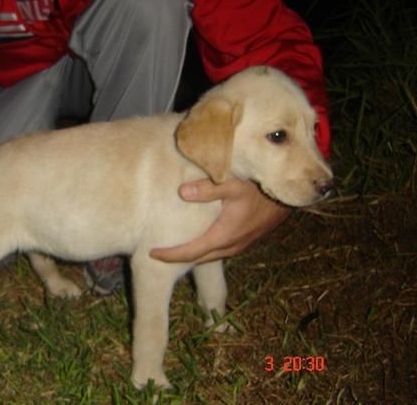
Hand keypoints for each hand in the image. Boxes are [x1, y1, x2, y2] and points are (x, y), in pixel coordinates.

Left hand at [150, 178, 289, 262]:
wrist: (291, 196)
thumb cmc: (262, 188)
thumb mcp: (234, 184)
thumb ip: (208, 188)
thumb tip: (182, 192)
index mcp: (223, 236)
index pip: (190, 252)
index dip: (170, 255)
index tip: (151, 253)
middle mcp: (231, 245)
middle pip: (198, 258)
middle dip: (178, 258)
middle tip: (157, 252)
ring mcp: (240, 244)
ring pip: (210, 255)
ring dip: (192, 254)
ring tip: (174, 247)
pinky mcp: (245, 239)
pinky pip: (220, 250)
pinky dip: (205, 248)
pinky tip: (200, 238)